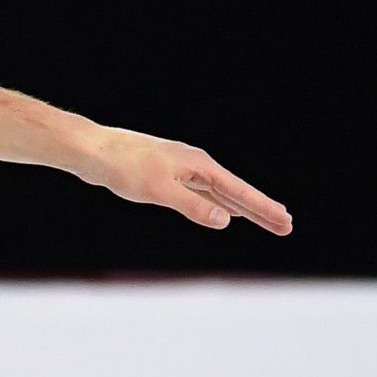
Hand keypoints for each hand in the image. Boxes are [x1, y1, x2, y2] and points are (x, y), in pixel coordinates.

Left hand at [75, 126, 291, 236]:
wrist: (90, 150)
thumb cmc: (122, 167)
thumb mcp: (160, 191)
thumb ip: (193, 207)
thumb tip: (225, 221)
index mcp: (197, 164)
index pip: (238, 192)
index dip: (262, 209)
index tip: (286, 222)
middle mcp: (193, 164)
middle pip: (234, 192)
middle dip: (260, 210)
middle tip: (286, 226)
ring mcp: (180, 169)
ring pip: (218, 194)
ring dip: (241, 208)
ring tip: (264, 219)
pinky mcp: (165, 175)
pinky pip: (202, 194)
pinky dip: (217, 205)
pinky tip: (222, 213)